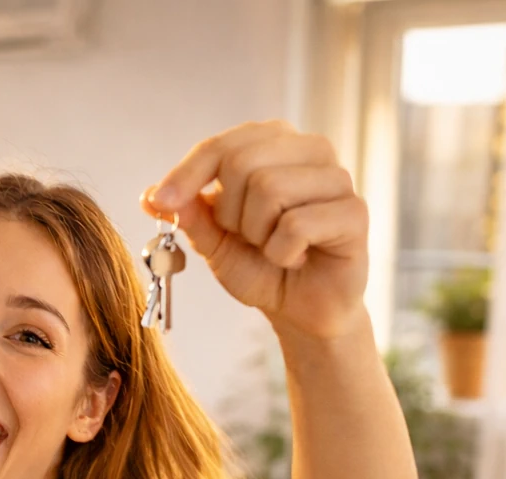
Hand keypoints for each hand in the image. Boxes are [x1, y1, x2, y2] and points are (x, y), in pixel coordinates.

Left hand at [143, 120, 368, 342]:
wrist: (299, 307)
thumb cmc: (260, 265)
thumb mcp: (212, 241)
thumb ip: (188, 214)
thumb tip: (151, 195)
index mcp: (273, 144)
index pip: (221, 145)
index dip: (186, 173)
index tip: (161, 202)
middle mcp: (309, 149)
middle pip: (243, 162)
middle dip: (229, 212)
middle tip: (245, 236)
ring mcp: (337, 178)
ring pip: (270, 189)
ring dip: (257, 234)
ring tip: (273, 247)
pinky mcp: (354, 212)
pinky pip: (296, 225)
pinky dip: (282, 253)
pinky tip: (295, 258)